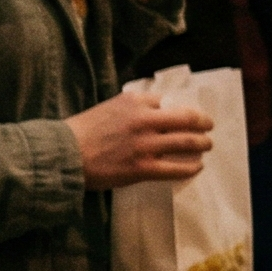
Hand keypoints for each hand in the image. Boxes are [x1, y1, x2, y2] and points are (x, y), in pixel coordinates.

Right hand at [67, 89, 211, 189]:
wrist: (62, 155)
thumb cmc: (83, 131)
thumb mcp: (110, 107)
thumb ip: (134, 107)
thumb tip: (160, 109)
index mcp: (135, 102)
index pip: (169, 101)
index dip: (181, 110)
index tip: (189, 116)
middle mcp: (145, 120)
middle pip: (189, 119)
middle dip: (204, 124)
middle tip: (209, 128)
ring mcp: (145, 145)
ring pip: (188, 143)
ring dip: (202, 144)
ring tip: (207, 146)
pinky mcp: (143, 168)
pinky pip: (177, 168)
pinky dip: (191, 168)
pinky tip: (197, 167)